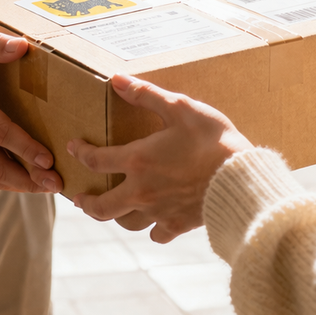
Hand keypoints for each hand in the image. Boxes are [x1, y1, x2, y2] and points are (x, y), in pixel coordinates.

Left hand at [67, 75, 251, 242]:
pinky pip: (156, 234)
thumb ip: (146, 94)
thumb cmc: (213, 140)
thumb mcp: (180, 108)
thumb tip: (116, 80)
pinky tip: (154, 222)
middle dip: (85, 201)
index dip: (80, 152)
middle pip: (100, 206)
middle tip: (78, 196)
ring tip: (112, 210)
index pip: (95, 160)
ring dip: (114, 216)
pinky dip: (152, 229)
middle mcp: (141, 191)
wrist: (242, 179)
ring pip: (125, 223)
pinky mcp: (178, 225)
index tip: (73, 147)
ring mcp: (159, 212)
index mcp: (137, 161)